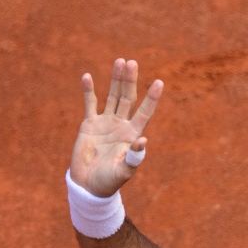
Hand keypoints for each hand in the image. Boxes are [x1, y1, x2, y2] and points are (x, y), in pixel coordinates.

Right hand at [69, 58, 162, 196]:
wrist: (89, 185)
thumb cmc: (109, 181)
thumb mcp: (124, 170)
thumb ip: (134, 157)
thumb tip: (143, 140)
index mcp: (132, 135)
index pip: (144, 112)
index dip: (151, 98)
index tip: (159, 83)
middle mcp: (121, 125)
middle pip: (127, 98)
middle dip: (130, 81)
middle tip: (132, 62)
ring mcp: (105, 123)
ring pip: (112, 96)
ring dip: (116, 80)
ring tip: (121, 62)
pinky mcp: (89, 124)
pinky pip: (90, 104)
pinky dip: (89, 91)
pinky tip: (88, 77)